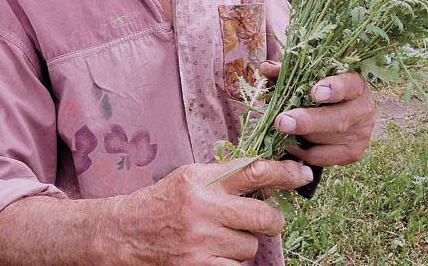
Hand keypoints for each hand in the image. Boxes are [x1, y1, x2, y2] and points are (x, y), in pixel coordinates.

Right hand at [112, 158, 312, 264]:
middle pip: (263, 215)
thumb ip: (226, 176)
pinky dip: (231, 262)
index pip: (255, 171)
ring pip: (251, 246)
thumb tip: (271, 179)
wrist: (125, 233)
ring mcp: (201, 240)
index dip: (286, 173)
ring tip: (222, 238)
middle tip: (268, 219)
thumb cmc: (163, 202)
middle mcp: (203, 207)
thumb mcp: (191, 177)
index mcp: (203, 179)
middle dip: (272, 219)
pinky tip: (215, 254)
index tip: (302, 174)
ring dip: (244, 244)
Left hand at [260, 61, 375, 166]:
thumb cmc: (322, 90)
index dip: (333, 88)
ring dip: (300, 135)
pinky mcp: (353, 153)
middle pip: (337, 118)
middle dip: (308, 121)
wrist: (345, 112)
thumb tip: (267, 69)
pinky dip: (302, 152)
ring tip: (281, 129)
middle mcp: (363, 109)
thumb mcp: (310, 77)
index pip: (348, 85)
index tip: (315, 93)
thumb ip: (290, 72)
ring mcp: (361, 133)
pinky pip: (323, 157)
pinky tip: (292, 143)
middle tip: (283, 122)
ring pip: (327, 138)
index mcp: (355, 83)